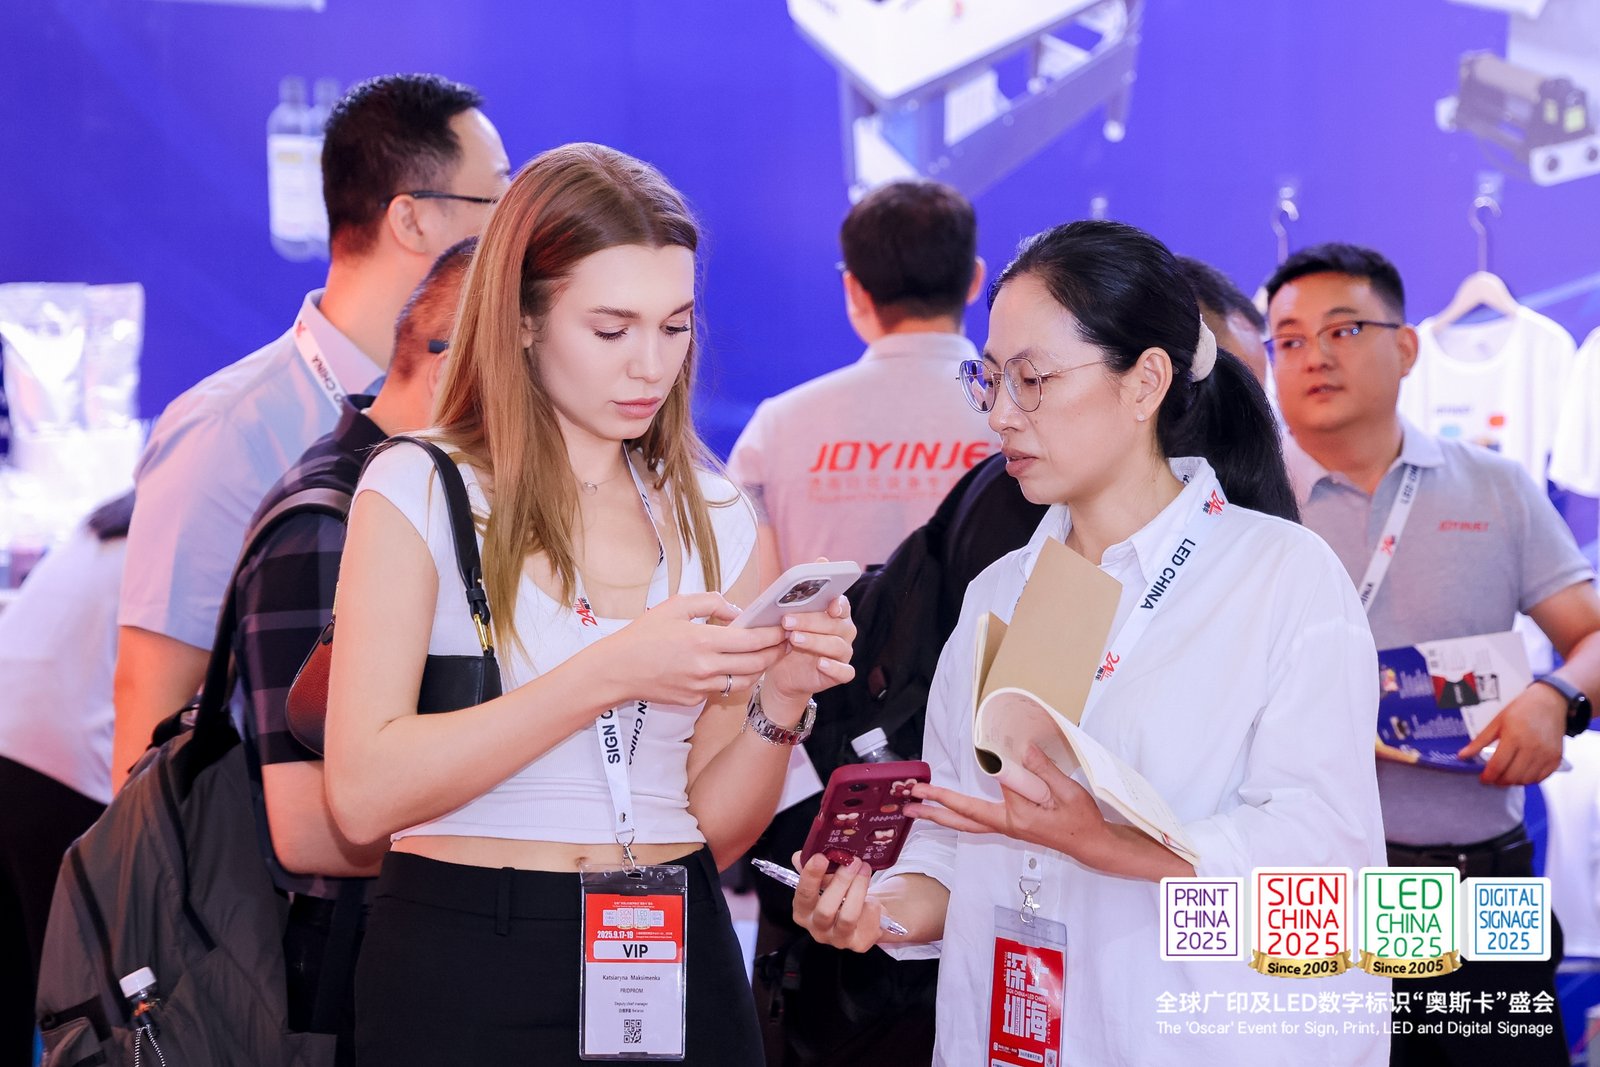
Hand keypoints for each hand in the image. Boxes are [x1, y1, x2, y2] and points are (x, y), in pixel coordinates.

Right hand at [604, 592, 786, 706]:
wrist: (617, 669)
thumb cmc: (644, 634)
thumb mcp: (676, 605)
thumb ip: (711, 602)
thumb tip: (737, 612)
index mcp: (702, 640)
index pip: (752, 641)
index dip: (773, 635)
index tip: (784, 627)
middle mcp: (705, 667)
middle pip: (756, 664)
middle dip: (776, 653)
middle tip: (786, 642)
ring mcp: (700, 688)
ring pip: (744, 681)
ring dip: (760, 669)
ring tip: (767, 655)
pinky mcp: (694, 701)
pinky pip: (722, 689)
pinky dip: (733, 677)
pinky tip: (735, 666)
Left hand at [763, 593, 856, 705]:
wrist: (783, 672)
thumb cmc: (787, 642)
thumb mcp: (784, 624)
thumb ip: (788, 610)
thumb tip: (776, 593)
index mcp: (834, 615)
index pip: (841, 605)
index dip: (838, 604)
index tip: (829, 606)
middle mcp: (843, 633)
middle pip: (835, 624)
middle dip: (810, 621)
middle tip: (787, 621)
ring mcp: (843, 654)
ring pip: (837, 646)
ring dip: (815, 641)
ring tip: (794, 639)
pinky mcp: (840, 674)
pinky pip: (845, 672)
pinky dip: (834, 667)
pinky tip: (820, 663)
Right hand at [791, 852, 884, 952]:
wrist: (863, 918)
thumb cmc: (840, 896)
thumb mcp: (826, 881)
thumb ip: (815, 869)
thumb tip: (799, 856)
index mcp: (804, 912)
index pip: (803, 896)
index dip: (810, 877)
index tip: (821, 857)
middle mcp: (818, 929)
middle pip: (825, 910)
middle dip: (841, 881)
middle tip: (853, 860)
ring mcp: (838, 939)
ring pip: (848, 917)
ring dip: (858, 888)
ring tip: (865, 868)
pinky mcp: (859, 943)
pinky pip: (867, 921)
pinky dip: (873, 904)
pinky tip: (873, 897)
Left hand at [905, 745, 1115, 867]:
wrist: (1090, 844)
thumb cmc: (1081, 820)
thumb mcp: (1067, 792)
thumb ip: (1042, 772)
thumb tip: (1021, 750)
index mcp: (1018, 818)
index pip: (984, 798)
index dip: (966, 784)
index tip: (948, 771)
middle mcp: (1007, 826)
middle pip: (963, 819)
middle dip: (934, 809)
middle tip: (908, 801)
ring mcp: (1007, 828)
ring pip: (966, 824)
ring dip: (940, 815)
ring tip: (915, 809)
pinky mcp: (1010, 827)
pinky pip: (976, 822)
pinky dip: (957, 816)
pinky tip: (948, 812)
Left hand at [1459, 682, 1565, 785]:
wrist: (1550, 702)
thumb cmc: (1521, 710)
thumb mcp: (1497, 722)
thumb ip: (1480, 741)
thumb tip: (1462, 756)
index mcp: (1514, 737)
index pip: (1498, 765)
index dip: (1488, 776)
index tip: (1483, 779)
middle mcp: (1532, 748)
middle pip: (1512, 776)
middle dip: (1499, 781)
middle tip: (1493, 779)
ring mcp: (1546, 755)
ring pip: (1527, 780)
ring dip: (1514, 782)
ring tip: (1506, 776)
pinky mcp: (1556, 758)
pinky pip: (1542, 778)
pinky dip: (1530, 780)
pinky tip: (1521, 774)